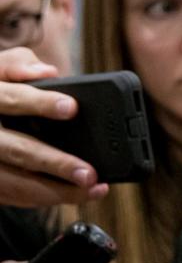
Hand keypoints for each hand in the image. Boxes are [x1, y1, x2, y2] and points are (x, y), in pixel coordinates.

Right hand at [0, 47, 107, 206]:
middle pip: (15, 150)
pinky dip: (46, 198)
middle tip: (89, 172)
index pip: (8, 99)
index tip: (72, 107)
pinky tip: (77, 194)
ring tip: (91, 188)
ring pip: (14, 182)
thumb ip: (19, 64)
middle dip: (54, 163)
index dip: (39, 102)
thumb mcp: (1, 70)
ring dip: (55, 191)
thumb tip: (46, 72)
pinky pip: (14, 195)